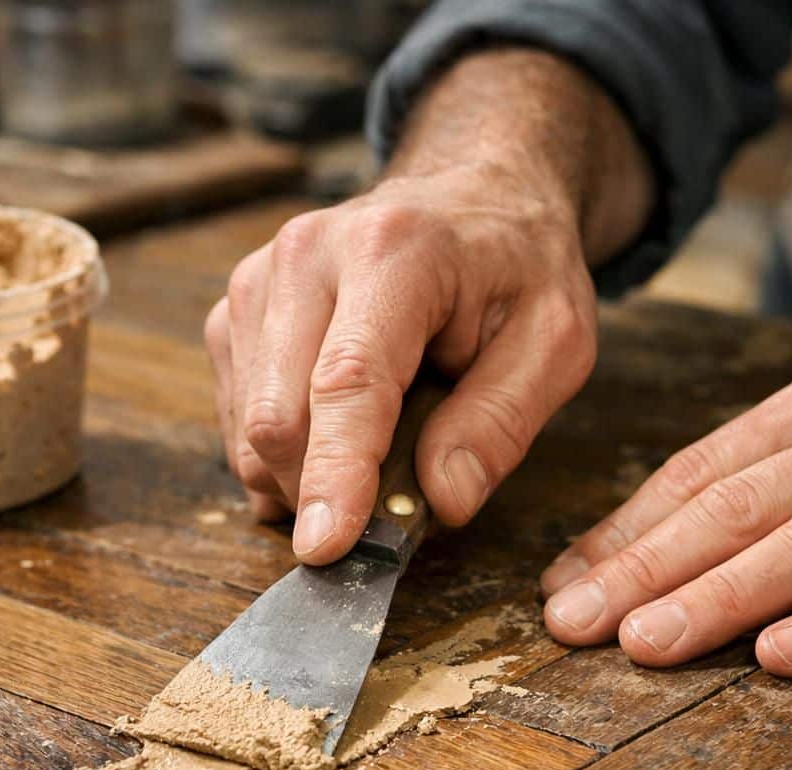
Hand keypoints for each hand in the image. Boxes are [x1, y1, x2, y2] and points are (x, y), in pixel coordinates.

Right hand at [205, 163, 595, 562]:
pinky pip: (237, 417)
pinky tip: (333, 441)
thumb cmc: (515, 268)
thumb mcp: (554, 341)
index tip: (327, 548)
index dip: (335, 475)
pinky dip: (281, 456)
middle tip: (383, 519)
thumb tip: (441, 501)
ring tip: (371, 461)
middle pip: (278, 416)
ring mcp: (259, 282)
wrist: (469, 198)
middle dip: (321, 492)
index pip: (347, 383)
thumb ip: (501, 422)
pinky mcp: (238, 312)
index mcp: (394, 253)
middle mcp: (306, 257)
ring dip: (302, 478)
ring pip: (249, 427)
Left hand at [541, 353, 791, 675]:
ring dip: (720, 597)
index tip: (561, 584)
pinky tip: (781, 657)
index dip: (622, 530)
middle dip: (644, 569)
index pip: (695, 473)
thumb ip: (754, 473)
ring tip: (646, 644)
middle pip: (733, 508)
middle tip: (573, 624)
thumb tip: (633, 543)